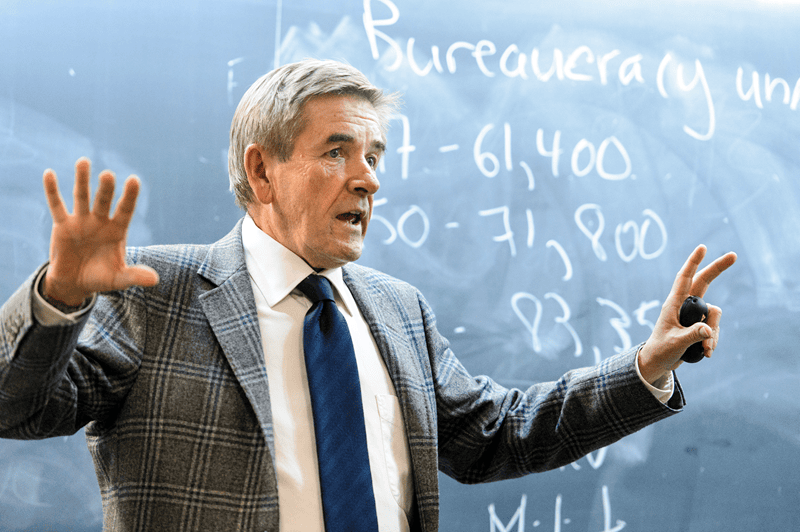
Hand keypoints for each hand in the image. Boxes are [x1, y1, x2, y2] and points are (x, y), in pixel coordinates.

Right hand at [42, 157, 158, 305]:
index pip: (125, 210)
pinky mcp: (62, 225)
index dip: (129, 196)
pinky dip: (52, 190)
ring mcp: (81, 221)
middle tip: (107, 175)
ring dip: (82, 180)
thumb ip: (135, 276)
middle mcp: (100, 221)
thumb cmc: (100, 278)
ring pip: (81, 197)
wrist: (75, 284)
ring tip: (84, 161)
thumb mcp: (118, 280)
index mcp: (117, 231)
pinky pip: (56, 205)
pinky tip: (49, 173)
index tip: (134, 179)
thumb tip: (155, 280)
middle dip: (105, 189)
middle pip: (103, 201)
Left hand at [638, 245, 736, 383]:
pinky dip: (713, 340)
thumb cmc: (661, 350)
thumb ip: (692, 336)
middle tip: (734, 255)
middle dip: (718, 269)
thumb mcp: (676, 344)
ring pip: (714, 314)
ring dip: (714, 332)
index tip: (703, 247)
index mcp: (673, 304)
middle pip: (704, 282)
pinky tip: (707, 353)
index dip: (693, 262)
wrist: (659, 362)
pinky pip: (714, 328)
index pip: (684, 279)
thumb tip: (709, 330)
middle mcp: (685, 305)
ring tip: (706, 349)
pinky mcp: (700, 325)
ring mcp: (694, 314)